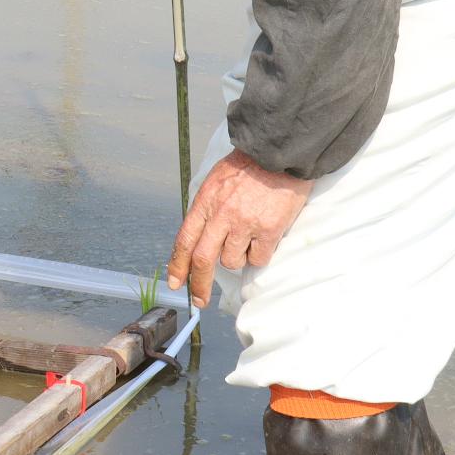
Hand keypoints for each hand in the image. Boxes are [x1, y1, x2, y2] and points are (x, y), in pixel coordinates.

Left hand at [167, 148, 312, 307]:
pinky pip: (258, 258)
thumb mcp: (215, 182)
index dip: (177, 265)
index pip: (184, 239)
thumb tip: (200, 239)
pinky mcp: (268, 230)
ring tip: (247, 235)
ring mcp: (245, 224)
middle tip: (199, 299)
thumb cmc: (247, 167)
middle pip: (203, 259)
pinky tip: (264, 235)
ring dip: (237, 257)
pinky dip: (259, 253)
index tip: (175, 283)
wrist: (278, 154)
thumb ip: (207, 210)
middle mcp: (221, 215)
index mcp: (205, 202)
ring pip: (232, 261)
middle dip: (198, 284)